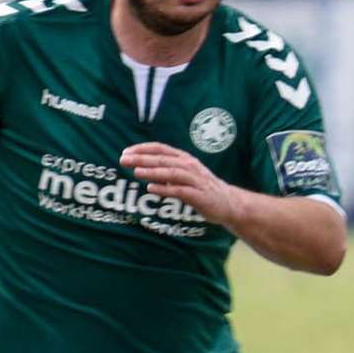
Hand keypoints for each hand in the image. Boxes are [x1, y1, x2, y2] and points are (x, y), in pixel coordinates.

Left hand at [121, 143, 240, 224]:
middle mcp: (190, 166)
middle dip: (142, 159)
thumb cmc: (202, 189)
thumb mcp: (184, 176)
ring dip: (153, 172)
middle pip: (163, 159)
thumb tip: (141, 168)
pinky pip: (180, 191)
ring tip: (136, 172)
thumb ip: (165, 171)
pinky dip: (166, 189)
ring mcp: (196, 180)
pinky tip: (152, 189)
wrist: (229, 203)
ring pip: (171, 173)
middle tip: (124, 159)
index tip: (126, 152)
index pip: (161, 149)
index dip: (142, 149)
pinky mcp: (200, 195)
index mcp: (185, 159)